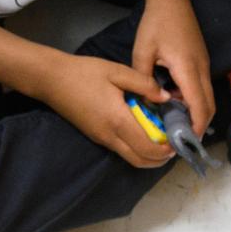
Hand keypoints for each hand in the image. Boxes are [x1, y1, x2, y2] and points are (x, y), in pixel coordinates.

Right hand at [38, 54, 172, 168]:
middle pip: (140, 160)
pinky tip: (144, 132)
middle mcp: (110, 136)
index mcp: (118, 120)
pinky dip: (136, 148)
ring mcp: (101, 138)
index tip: (179, 140)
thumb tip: (166, 98)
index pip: (147, 147)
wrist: (51, 79)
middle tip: (174, 144)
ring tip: (162, 140)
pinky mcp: (96, 136)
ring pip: (130, 157)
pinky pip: (121, 149)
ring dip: (148, 155)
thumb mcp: (117, 71)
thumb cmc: (85, 72)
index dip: (166, 150)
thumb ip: (144, 84)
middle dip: (160, 159)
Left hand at [133, 0, 215, 135]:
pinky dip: (192, 99)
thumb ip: (143, 78)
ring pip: (206, 97)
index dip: (195, 127)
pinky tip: (173, 101)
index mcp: (188, 68)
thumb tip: (146, 102)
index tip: (186, 143)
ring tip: (174, 124)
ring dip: (194, 112)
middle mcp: (201, 69)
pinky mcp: (201, 61)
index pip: (199, 105)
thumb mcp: (142, 51)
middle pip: (208, 105)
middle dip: (198, 125)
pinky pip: (201, 87)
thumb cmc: (156, 23)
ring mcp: (204, 65)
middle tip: (180, 140)